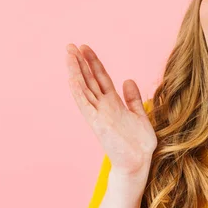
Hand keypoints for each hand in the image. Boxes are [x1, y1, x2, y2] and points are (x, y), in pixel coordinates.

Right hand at [66, 43, 157, 181]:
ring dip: (76, 72)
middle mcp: (103, 106)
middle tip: (70, 45)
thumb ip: (133, 98)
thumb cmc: (139, 143)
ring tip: (69, 55)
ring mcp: (98, 114)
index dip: (93, 63)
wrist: (139, 162)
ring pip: (83, 88)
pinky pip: (85, 104)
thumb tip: (128, 79)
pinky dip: (78, 91)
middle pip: (88, 80)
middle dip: (80, 62)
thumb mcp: (139, 114)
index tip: (85, 48)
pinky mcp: (97, 123)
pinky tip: (72, 78)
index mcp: (113, 103)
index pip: (100, 78)